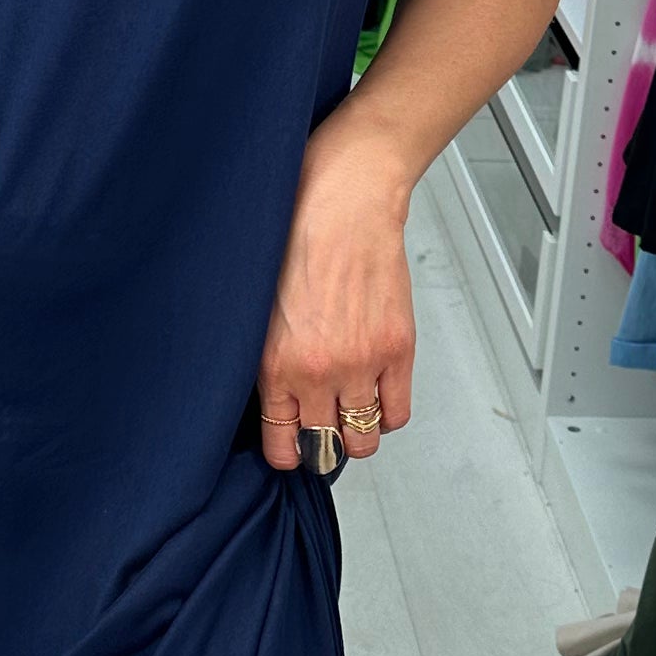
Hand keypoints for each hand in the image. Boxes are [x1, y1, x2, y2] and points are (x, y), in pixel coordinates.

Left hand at [256, 127, 414, 470]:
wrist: (345, 201)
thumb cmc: (297, 238)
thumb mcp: (259, 308)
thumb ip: (266, 357)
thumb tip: (274, 397)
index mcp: (275, 365)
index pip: (282, 444)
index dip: (287, 454)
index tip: (291, 450)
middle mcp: (318, 373)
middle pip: (326, 447)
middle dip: (322, 444)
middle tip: (322, 429)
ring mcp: (362, 364)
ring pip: (365, 438)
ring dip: (357, 432)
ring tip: (349, 413)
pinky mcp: (397, 349)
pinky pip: (397, 412)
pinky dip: (387, 413)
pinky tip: (375, 396)